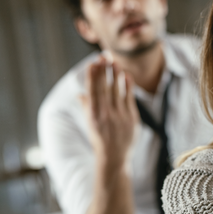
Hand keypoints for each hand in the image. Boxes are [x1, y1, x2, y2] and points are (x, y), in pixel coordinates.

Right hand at [79, 56, 138, 170]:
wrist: (114, 157)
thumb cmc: (100, 139)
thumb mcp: (90, 124)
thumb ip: (87, 107)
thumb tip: (80, 94)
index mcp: (93, 115)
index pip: (92, 91)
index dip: (93, 77)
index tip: (93, 63)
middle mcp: (105, 115)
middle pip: (105, 88)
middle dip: (104, 71)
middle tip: (104, 56)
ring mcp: (120, 116)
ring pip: (117, 91)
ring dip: (116, 75)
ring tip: (114, 62)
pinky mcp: (132, 118)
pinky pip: (129, 98)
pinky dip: (128, 86)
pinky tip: (126, 75)